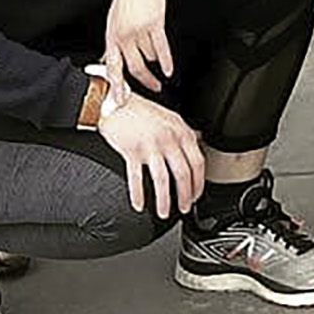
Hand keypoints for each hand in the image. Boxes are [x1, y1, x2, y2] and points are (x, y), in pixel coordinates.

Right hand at [98, 89, 205, 216]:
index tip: (196, 194)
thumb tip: (194, 146)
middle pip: (183, 173)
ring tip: (163, 212)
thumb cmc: (140, 110)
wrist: (114, 101)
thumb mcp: (169, 117)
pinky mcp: (131, 151)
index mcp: (181, 130)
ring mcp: (150, 146)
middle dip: (186, 195)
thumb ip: (182, 133)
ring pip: (163, 179)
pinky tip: (138, 205)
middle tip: (184, 208)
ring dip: (164, 200)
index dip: (199, 182)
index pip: (198, 161)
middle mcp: (168, 138)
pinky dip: (138, 195)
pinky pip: (137, 178)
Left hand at [103, 0, 173, 91]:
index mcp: (111, 37)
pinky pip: (161, 49)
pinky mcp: (154, 24)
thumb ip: (116, 43)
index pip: (112, 67)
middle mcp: (123, 36)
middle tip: (153, 88)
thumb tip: (116, 63)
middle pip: (134, 67)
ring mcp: (138, 30)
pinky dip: (166, 61)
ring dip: (156, 61)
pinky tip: (168, 69)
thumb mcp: (115, 21)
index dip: (117, 86)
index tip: (122, 99)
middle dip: (145, 81)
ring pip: (149, 57)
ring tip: (160, 63)